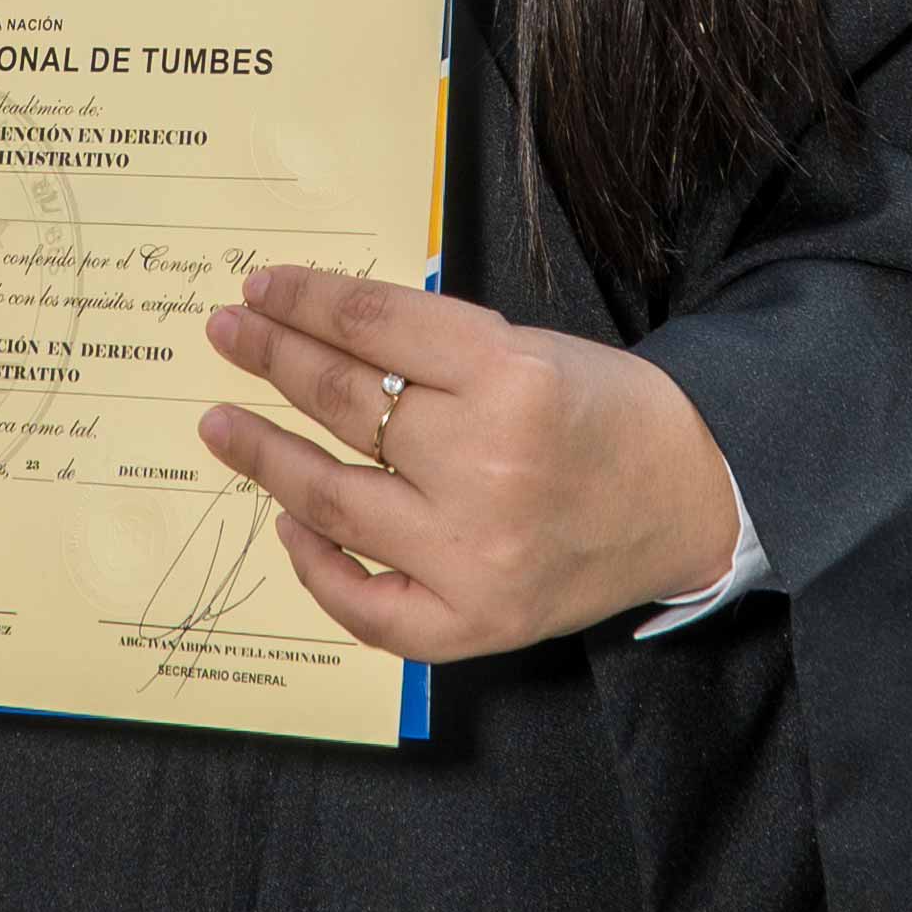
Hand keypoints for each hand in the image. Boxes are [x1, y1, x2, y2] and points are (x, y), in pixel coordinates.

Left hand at [197, 263, 741, 664]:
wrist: (689, 498)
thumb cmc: (604, 412)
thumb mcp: (531, 346)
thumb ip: (433, 349)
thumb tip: (315, 335)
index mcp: (509, 377)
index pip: (371, 326)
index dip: (303, 300)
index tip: (259, 288)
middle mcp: (486, 466)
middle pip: (343, 402)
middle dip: (270, 359)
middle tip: (226, 335)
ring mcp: (474, 555)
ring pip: (333, 500)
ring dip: (266, 456)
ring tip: (222, 424)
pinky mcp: (474, 623)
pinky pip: (365, 605)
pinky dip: (315, 563)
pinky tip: (288, 522)